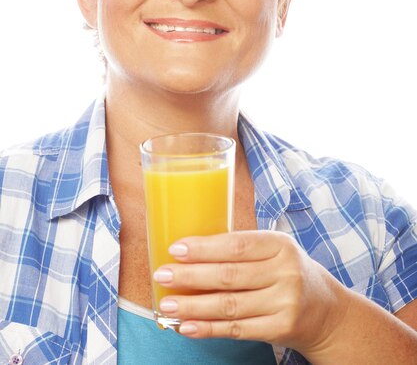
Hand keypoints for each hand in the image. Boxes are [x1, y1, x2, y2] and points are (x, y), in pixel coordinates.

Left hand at [153, 230, 347, 354]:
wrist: (326, 311)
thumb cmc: (289, 273)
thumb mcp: (274, 251)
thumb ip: (242, 249)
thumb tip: (191, 252)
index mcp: (280, 245)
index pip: (236, 245)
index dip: (204, 248)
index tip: (176, 249)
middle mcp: (285, 272)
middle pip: (229, 275)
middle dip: (190, 276)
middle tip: (162, 274)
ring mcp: (285, 302)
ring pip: (229, 305)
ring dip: (193, 306)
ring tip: (167, 304)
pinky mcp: (280, 328)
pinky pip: (236, 329)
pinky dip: (209, 328)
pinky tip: (188, 326)